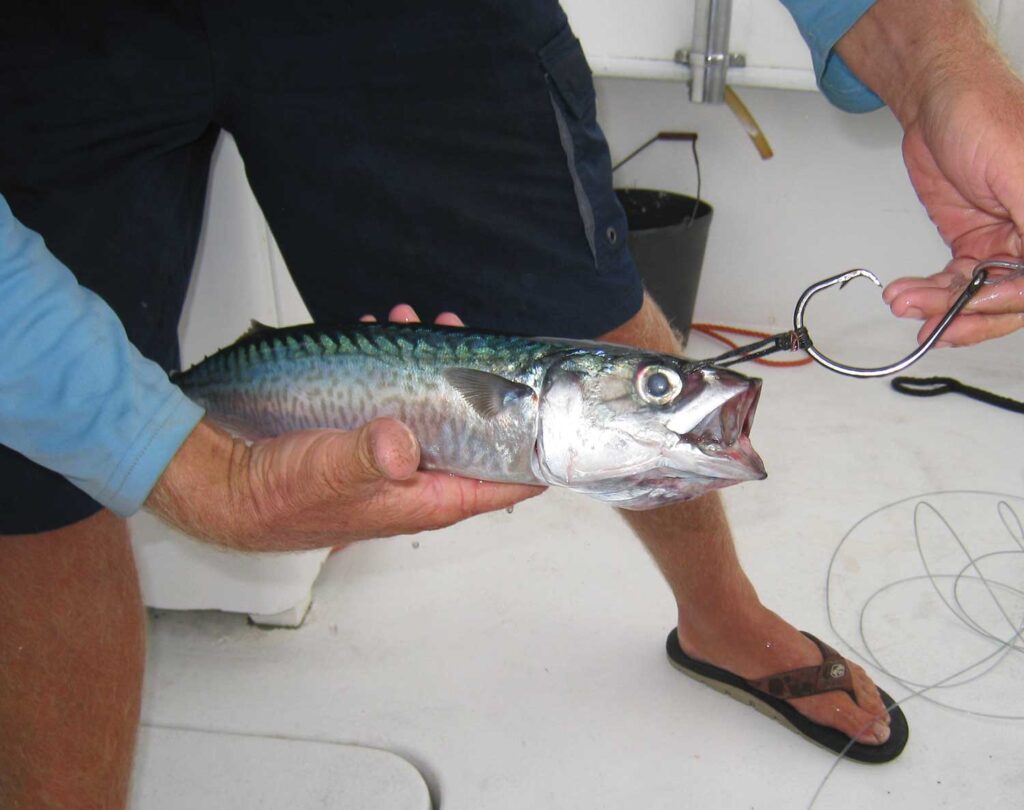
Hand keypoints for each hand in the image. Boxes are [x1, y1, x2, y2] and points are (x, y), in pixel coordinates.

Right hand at [147, 305, 544, 551]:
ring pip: (432, 406)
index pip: (497, 484)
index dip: (533, 458)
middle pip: (469, 433)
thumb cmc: (272, 495)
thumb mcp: (324, 475)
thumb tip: (400, 443)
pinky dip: (395, 361)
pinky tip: (382, 328)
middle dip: (481, 387)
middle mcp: (412, 479)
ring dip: (435, 364)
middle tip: (476, 340)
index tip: (557, 424)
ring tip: (422, 319)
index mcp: (421, 500)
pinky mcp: (361, 430)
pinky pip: (394, 394)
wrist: (216, 482)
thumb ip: (366, 458)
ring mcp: (388, 453)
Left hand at [838, 0, 1023, 346]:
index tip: (976, 301)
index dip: (1010, 298)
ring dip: (942, 306)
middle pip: (1013, 297)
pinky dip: (932, 294)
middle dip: (970, 312)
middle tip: (934, 320)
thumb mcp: (1015, 168)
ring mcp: (1005, 243)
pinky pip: (957, 283)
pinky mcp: (973, 245)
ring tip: (907, 303)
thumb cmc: (983, 113)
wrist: (935, 100)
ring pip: (981, 295)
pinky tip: (908, 296)